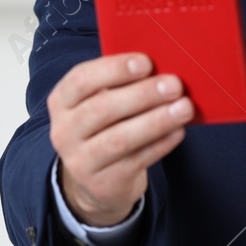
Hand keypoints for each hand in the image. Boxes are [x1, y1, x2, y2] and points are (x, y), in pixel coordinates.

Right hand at [47, 53, 193, 225]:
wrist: (96, 180)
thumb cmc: (105, 127)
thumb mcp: (101, 102)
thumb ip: (121, 84)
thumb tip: (162, 66)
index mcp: (61, 101)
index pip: (81, 80)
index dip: (114, 69)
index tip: (146, 62)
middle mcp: (64, 131)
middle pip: (101, 109)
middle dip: (142, 94)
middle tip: (174, 85)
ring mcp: (81, 161)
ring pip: (120, 139)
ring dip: (156, 121)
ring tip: (184, 108)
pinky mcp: (103, 183)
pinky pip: (136, 161)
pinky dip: (160, 145)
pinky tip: (178, 131)